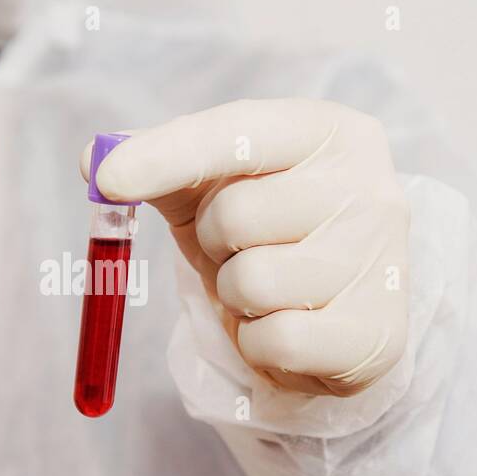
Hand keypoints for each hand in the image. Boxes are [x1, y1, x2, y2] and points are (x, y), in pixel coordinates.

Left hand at [81, 99, 408, 396]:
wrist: (337, 310)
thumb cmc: (268, 231)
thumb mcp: (214, 185)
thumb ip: (155, 162)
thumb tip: (92, 160)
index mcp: (333, 131)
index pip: (239, 132)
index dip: (166, 154)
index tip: (106, 181)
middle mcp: (373, 187)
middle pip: (236, 214)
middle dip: (216, 242)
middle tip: (241, 249)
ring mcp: (383, 261)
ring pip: (253, 281)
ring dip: (237, 296)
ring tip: (268, 289)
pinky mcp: (378, 334)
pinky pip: (275, 339)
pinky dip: (260, 344)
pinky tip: (288, 327)